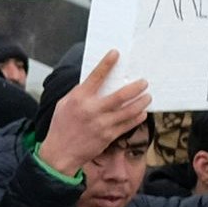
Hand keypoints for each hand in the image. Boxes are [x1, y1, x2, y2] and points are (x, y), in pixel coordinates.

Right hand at [40, 52, 153, 167]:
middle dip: (136, 87)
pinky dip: (137, 118)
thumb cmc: (61, 127)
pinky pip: (128, 125)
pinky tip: (142, 113)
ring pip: (129, 111)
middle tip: (144, 82)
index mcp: (79, 98)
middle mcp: (92, 110)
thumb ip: (78, 93)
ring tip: (147, 97)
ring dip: (141, 102)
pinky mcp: (108, 136)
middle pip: (121, 95)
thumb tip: (93, 83)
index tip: (116, 53)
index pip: (95, 77)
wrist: (60, 153)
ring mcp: (102, 124)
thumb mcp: (64, 105)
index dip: (107, 64)